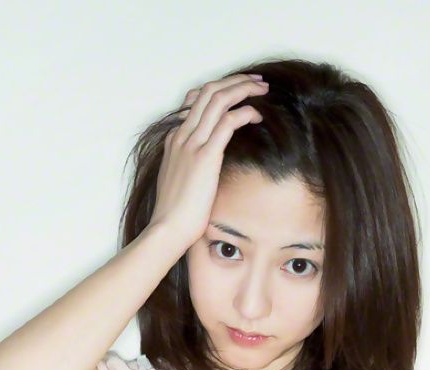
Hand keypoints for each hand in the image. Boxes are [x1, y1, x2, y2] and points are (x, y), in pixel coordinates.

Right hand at [149, 72, 267, 250]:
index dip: (221, 91)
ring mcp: (192, 143)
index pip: (197, 101)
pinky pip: (228, 122)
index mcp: (175, 140)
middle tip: (257, 82)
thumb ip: (191, 167)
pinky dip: (244, 112)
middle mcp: (181, 135)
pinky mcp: (205, 156)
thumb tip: (206, 168)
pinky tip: (257, 116)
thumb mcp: (181, 183)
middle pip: (209, 91)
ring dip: (243, 89)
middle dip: (236, 81)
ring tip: (262, 90)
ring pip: (219, 99)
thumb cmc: (176, 215)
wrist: (167, 229)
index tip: (239, 92)